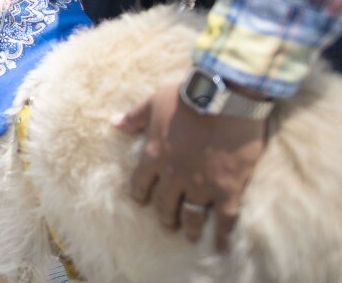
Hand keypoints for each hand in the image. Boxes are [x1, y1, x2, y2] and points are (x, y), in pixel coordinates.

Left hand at [115, 81, 266, 250]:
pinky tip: (220, 245)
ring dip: (188, 227)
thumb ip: (135, 117)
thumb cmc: (188, 95)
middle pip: (165, 204)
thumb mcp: (154, 102)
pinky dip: (222, 235)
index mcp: (154, 154)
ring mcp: (201, 184)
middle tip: (168, 223)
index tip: (142, 202)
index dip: (141, 194)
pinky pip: (224, 218)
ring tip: (189, 234)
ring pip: (191, 215)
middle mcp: (173, 174)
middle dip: (165, 216)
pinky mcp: (227, 188)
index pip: (141, 183)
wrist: (225, 97)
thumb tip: (114, 123)